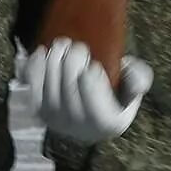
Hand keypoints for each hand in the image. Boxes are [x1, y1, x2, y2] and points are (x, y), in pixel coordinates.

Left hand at [21, 39, 151, 143]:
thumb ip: (138, 79)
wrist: (86, 115)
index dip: (90, 80)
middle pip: (69, 89)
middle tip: (77, 46)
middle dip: (71, 62)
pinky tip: (43, 52)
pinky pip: (32, 86)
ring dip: (53, 60)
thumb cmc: (113, 95)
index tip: (93, 65)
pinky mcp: (38, 109)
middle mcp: (78, 127)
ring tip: (62, 43)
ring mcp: (55, 119)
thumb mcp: (131, 88)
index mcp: (106, 124)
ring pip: (49, 85)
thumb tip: (134, 75)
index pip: (94, 104)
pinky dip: (35, 67)